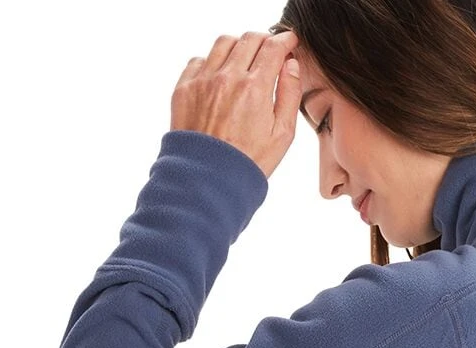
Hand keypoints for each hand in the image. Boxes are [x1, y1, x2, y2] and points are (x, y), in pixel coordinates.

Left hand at [170, 30, 301, 178]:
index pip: (273, 47)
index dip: (285, 41)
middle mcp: (227, 77)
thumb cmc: (248, 163)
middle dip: (264, 40)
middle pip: (249, 39)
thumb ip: (290, 95)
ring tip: (245, 62)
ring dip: (238, 47)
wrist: (208, 180)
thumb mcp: (282, 135)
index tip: (289, 43)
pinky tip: (220, 77)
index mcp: (255, 88)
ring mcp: (203, 80)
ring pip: (223, 44)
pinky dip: (213, 62)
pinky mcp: (184, 88)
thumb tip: (291, 65)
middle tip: (270, 52)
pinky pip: (199, 60)